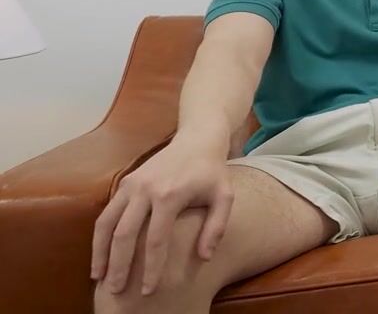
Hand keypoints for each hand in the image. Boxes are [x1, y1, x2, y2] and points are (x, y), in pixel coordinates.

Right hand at [90, 139, 232, 294]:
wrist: (197, 139)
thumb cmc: (212, 172)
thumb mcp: (224, 196)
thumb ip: (216, 227)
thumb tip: (205, 257)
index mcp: (170, 195)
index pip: (156, 240)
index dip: (151, 268)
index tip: (148, 290)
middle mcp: (145, 190)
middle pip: (125, 234)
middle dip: (119, 265)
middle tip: (115, 291)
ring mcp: (131, 185)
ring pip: (107, 223)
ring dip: (100, 252)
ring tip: (99, 278)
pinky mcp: (124, 183)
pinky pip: (106, 213)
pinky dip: (100, 236)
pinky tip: (100, 255)